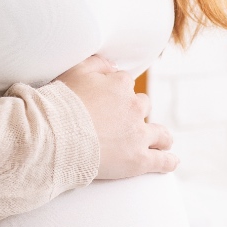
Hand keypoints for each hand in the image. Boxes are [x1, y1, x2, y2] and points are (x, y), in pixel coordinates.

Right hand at [53, 55, 177, 178]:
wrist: (55, 136)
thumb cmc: (60, 105)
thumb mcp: (75, 71)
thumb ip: (97, 64)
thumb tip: (112, 66)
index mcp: (120, 85)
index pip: (125, 85)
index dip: (116, 94)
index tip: (109, 102)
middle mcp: (134, 107)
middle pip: (143, 107)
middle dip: (137, 113)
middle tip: (127, 124)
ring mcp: (138, 135)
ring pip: (160, 134)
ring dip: (161, 137)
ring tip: (161, 142)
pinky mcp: (138, 160)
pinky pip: (162, 161)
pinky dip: (168, 161)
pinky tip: (171, 162)